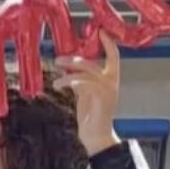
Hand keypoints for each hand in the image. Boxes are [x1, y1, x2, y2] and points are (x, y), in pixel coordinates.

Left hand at [56, 35, 122, 155]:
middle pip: (94, 62)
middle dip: (75, 59)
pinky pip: (85, 83)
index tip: (99, 31)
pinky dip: (71, 82)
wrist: (97, 137)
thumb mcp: (85, 95)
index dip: (108, 43)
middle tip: (59, 59)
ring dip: (69, 72)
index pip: (113, 56)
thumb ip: (80, 82)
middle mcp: (111, 82)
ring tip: (56, 80)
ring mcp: (108, 89)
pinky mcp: (101, 97)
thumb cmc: (91, 118)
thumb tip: (68, 71)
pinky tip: (61, 85)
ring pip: (88, 71)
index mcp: (111, 79)